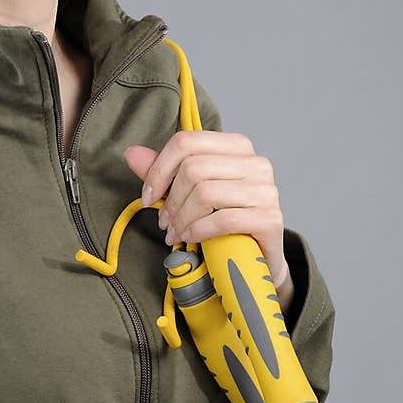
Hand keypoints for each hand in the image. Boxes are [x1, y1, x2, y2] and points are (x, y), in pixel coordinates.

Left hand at [123, 133, 288, 286]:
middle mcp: (256, 163)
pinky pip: (222, 219)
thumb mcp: (189, 194)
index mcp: (237, 147)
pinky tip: (191, 239)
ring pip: (205, 194)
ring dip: (181, 219)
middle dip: (170, 200)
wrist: (255, 260)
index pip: (186, 142)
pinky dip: (198, 230)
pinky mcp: (270, 218)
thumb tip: (132, 153)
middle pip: (194, 169)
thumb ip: (164, 173)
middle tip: (164, 222)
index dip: (159, 170)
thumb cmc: (222, 223)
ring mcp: (267, 190)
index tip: (149, 196)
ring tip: (175, 233)